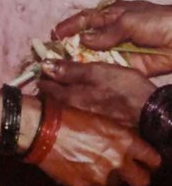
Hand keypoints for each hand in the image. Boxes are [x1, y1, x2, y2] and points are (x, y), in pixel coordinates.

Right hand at [37, 106, 160, 185]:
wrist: (39, 129)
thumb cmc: (67, 117)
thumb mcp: (98, 120)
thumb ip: (116, 138)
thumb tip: (124, 150)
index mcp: (124, 140)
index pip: (152, 160)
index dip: (148, 161)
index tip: (143, 162)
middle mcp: (117, 162)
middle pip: (141, 181)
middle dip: (134, 177)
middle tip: (122, 170)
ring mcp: (101, 177)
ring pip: (113, 185)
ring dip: (106, 177)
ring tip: (88, 163)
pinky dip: (85, 180)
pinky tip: (74, 167)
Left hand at [39, 60, 155, 126]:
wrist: (150, 113)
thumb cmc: (123, 89)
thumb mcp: (97, 73)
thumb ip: (70, 70)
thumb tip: (44, 65)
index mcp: (70, 98)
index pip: (46, 87)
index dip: (40, 76)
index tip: (35, 68)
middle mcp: (72, 111)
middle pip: (52, 98)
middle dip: (45, 87)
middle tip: (41, 77)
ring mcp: (82, 118)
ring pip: (62, 105)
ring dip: (56, 95)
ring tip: (54, 85)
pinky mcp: (93, 121)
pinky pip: (74, 110)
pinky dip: (69, 102)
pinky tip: (73, 98)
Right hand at [54, 0, 171, 75]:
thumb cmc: (158, 21)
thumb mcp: (129, 21)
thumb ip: (105, 32)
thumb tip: (83, 40)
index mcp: (112, 15)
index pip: (85, 19)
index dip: (69, 26)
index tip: (53, 35)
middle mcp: (112, 32)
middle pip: (86, 39)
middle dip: (70, 46)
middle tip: (53, 55)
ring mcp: (119, 50)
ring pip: (94, 56)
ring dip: (79, 61)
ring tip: (61, 68)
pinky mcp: (127, 66)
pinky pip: (106, 69)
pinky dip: (94, 72)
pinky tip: (80, 77)